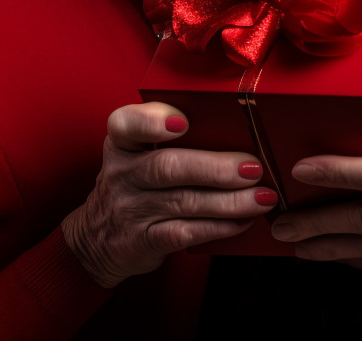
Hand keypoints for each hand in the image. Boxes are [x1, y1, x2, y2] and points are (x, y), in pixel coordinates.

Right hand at [62, 102, 274, 286]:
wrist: (99, 239)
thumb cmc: (136, 184)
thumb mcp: (136, 155)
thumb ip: (171, 141)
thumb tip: (239, 133)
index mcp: (121, 143)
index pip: (126, 124)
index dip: (152, 121)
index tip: (183, 122)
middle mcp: (122, 173)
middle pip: (168, 166)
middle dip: (216, 168)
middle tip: (253, 168)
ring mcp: (130, 209)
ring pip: (183, 202)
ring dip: (229, 201)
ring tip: (262, 197)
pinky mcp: (143, 240)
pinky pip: (185, 233)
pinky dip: (218, 227)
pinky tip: (242, 221)